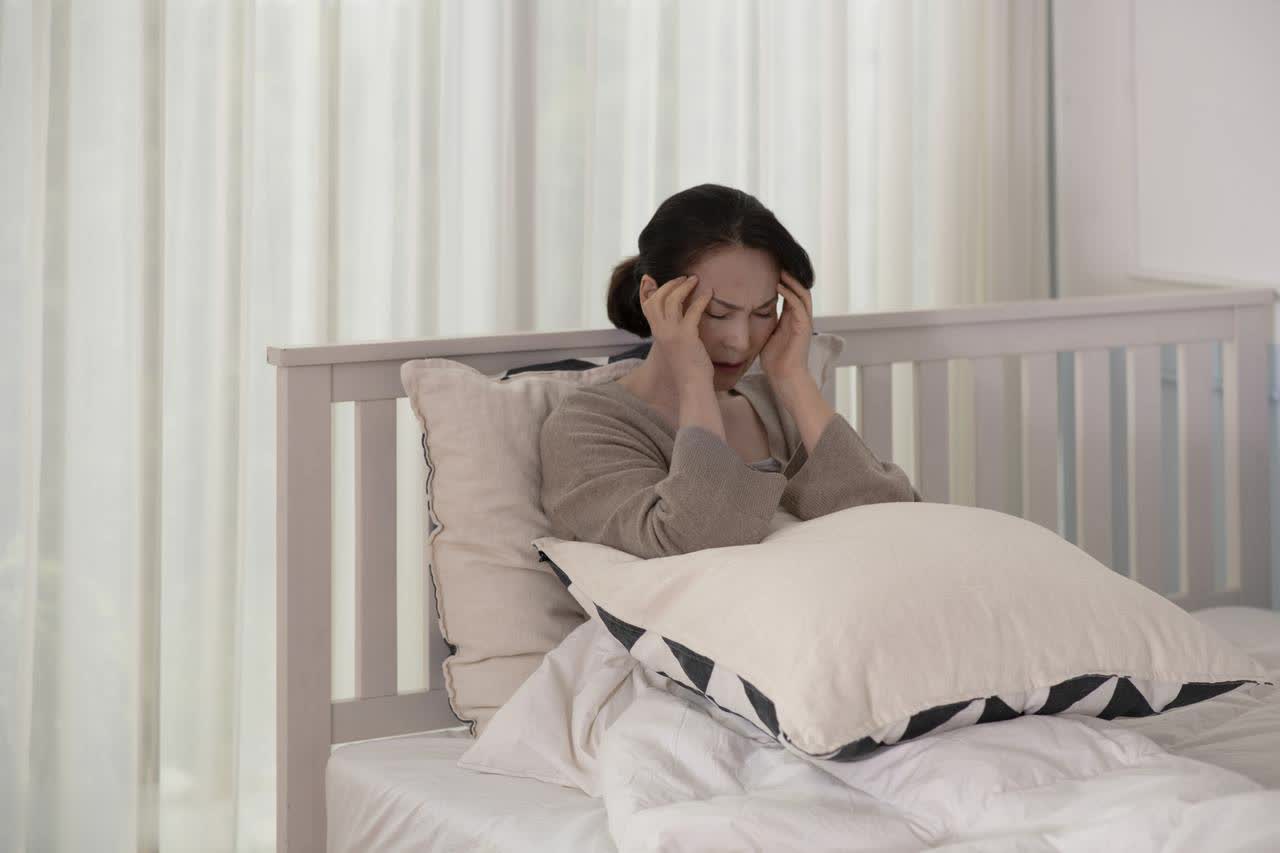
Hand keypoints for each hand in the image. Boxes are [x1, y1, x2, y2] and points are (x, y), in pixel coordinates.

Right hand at [639, 274, 714, 389]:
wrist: (692, 386)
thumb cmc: (687, 369)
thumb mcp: (675, 347)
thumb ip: (673, 333)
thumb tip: (683, 321)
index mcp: (657, 333)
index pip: (646, 306)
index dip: (645, 290)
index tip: (648, 277)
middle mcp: (660, 332)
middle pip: (657, 299)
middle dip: (669, 284)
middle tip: (683, 278)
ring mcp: (672, 334)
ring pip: (672, 301)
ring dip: (684, 286)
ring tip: (695, 280)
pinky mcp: (686, 337)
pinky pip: (692, 311)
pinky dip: (701, 299)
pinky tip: (709, 293)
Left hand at [758, 270, 813, 389]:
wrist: (784, 377)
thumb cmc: (774, 361)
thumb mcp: (767, 336)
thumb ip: (764, 324)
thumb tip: (747, 315)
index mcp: (792, 320)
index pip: (791, 294)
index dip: (784, 282)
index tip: (771, 270)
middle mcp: (800, 318)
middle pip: (800, 290)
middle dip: (791, 277)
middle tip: (777, 264)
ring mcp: (804, 322)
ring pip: (803, 294)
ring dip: (792, 281)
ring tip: (780, 270)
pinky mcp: (804, 327)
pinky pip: (799, 305)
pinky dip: (790, 294)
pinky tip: (779, 286)